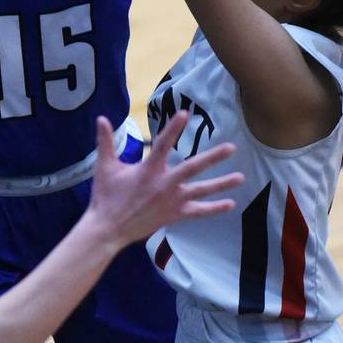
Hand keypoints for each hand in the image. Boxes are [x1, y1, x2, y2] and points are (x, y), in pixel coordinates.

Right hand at [85, 111, 240, 246]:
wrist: (109, 229)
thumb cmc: (106, 195)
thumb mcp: (104, 166)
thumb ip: (105, 142)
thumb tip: (101, 119)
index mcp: (148, 170)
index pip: (163, 144)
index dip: (174, 128)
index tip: (184, 114)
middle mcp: (164, 184)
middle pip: (193, 168)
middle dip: (213, 157)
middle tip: (231, 147)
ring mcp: (172, 201)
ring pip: (201, 190)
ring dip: (222, 184)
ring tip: (240, 177)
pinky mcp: (175, 214)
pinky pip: (198, 212)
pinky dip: (214, 208)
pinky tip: (231, 204)